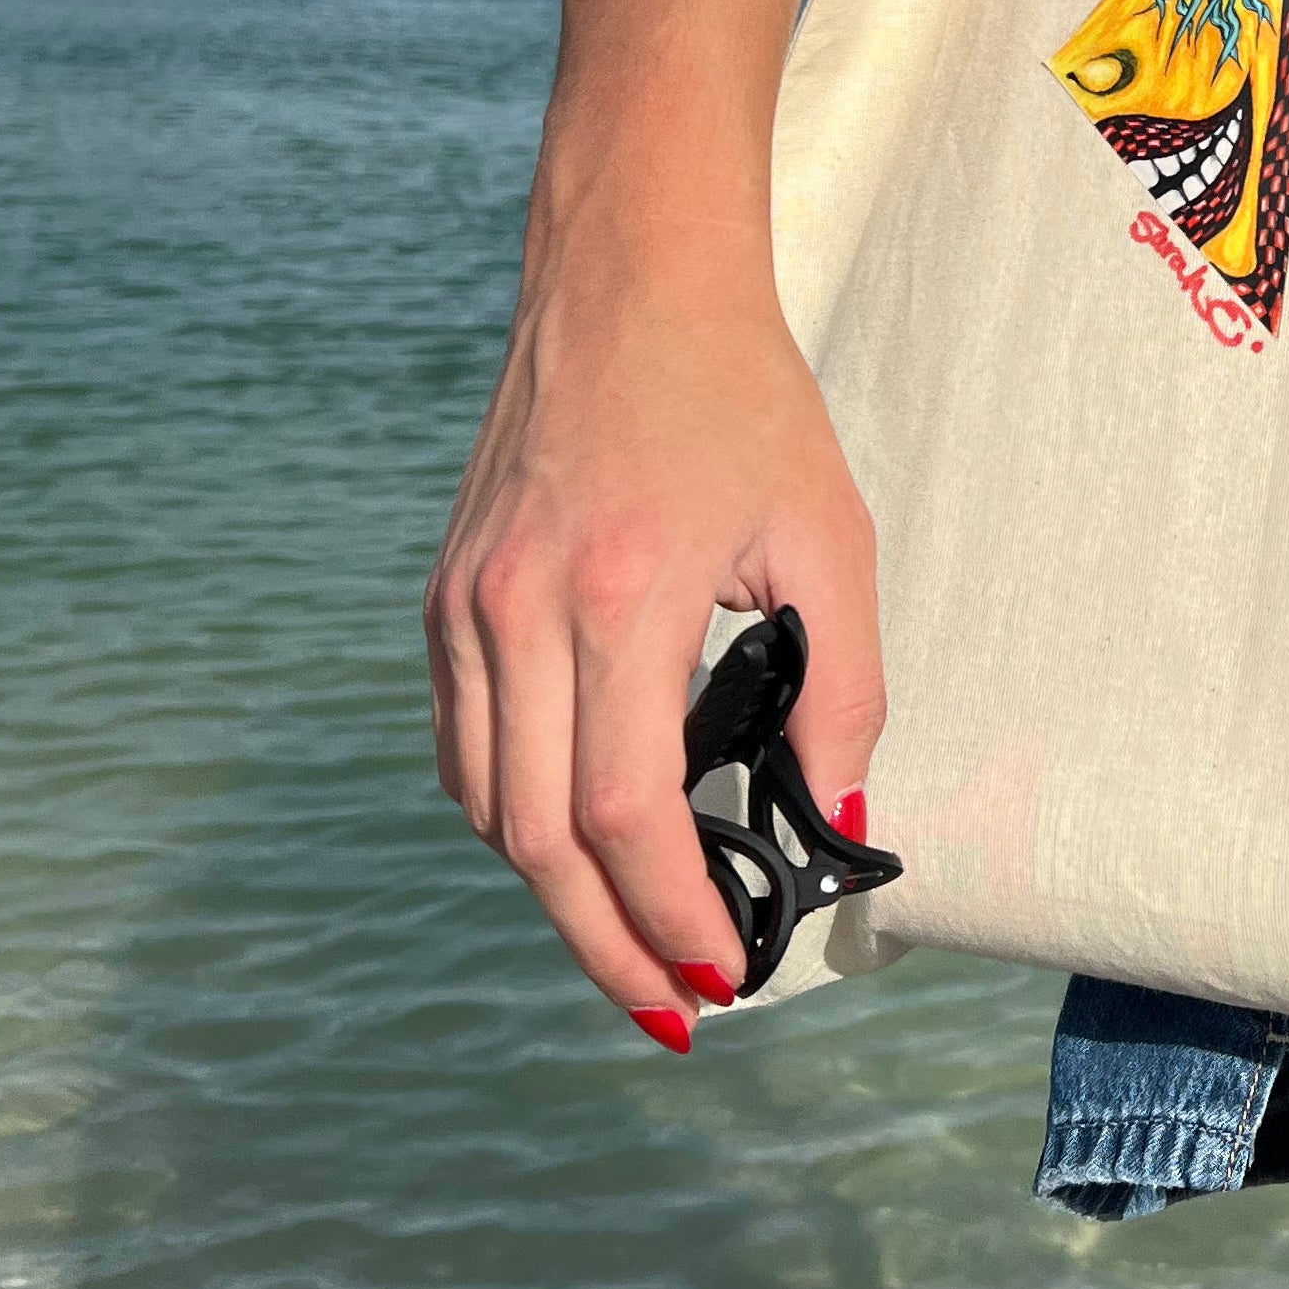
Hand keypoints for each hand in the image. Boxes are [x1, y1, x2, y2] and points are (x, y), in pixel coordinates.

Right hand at [425, 229, 884, 1040]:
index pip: (623, 813)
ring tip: (633, 938)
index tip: (721, 971)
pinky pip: (462, 746)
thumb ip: (845, 689)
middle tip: (672, 1003)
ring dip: (555, 893)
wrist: (628, 284)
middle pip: (538, 840)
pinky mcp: (444, 596)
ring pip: (486, 806)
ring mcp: (465, 605)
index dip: (666, 913)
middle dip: (605, 944)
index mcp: (619, 595)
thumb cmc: (742, 401)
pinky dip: (512, 813)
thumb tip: (840, 816)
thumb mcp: (830, 539)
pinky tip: (575, 840)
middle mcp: (519, 610)